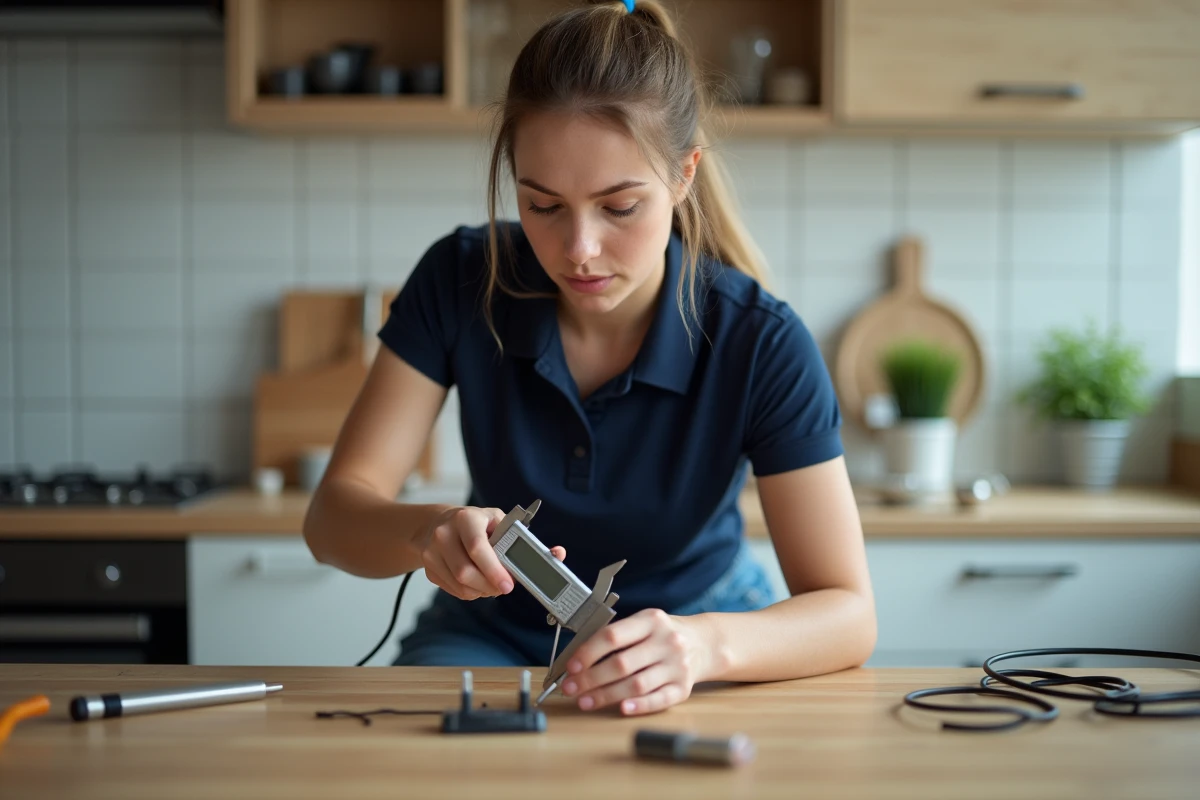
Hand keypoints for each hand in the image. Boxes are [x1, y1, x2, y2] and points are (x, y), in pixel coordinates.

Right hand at [420, 506, 564, 600]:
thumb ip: (526, 540)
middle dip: (489, 585)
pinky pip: (453, 590)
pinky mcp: (428, 567)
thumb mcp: (500, 523)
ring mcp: (432, 551)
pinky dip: (470, 592)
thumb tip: (558, 554)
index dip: (494, 570)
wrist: (438, 524)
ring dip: (481, 591)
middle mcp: (444, 533)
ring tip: (491, 583)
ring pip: (460, 585)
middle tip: (504, 587)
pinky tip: (476, 582)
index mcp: (466, 518)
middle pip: (465, 572)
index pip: (477, 547)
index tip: (509, 585)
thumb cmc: (477, 524)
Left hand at [558, 609, 714, 715]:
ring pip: (636, 684)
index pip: (613, 636)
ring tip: (586, 701)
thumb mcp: (644, 624)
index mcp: (651, 620)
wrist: (704, 643)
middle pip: (622, 664)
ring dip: (606, 695)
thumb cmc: (664, 635)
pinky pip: (658, 699)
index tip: (571, 666)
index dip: (588, 653)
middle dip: (591, 678)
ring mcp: (677, 666)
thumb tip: (580, 660)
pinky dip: (638, 706)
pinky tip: (621, 709)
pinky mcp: (683, 688)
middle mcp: (667, 642)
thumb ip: (617, 637)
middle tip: (571, 688)